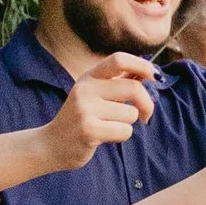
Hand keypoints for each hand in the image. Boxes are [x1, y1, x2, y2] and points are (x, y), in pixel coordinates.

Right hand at [36, 52, 157, 170]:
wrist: (50, 145)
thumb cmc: (81, 119)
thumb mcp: (94, 94)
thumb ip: (118, 83)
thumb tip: (150, 73)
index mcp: (89, 77)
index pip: (118, 59)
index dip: (142, 65)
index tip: (155, 77)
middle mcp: (85, 89)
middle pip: (134, 88)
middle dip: (147, 104)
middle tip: (145, 115)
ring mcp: (85, 109)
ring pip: (131, 113)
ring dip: (128, 123)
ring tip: (109, 126)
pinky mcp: (89, 130)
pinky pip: (125, 131)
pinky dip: (121, 136)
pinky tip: (105, 137)